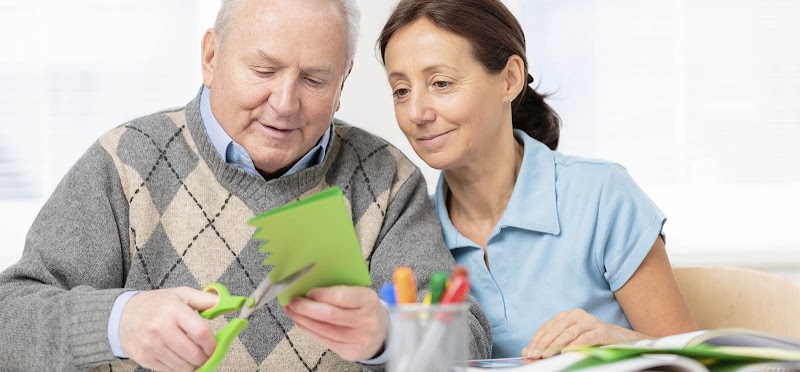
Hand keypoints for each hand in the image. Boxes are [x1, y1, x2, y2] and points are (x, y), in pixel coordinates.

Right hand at [119, 287, 218, 370]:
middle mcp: (161, 328)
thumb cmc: (156, 304)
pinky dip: (180, 369)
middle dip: (206, 358)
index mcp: (173, 311)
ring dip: (194, 366)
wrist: (122, 316)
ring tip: (195, 358)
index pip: (201, 333)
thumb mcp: (181, 294)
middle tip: (207, 355)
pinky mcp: (145, 358)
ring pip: (183, 367)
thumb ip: (206, 300)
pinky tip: (181, 360)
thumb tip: (230, 304)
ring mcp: (152, 345)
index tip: (216, 346)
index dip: (213, 344)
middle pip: (194, 354)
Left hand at [283, 286, 386, 360]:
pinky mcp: (350, 351)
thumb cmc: (364, 309)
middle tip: (293, 302)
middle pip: (329, 315)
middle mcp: (366, 320)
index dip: (320, 295)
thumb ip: (339, 290)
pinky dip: (309, 330)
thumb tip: (308, 288)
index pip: (340, 297)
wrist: (380, 333)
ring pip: (323, 330)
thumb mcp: (359, 294)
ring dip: (303, 320)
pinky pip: (324, 340)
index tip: (307, 292)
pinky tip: (301, 323)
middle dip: (306, 308)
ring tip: (292, 312)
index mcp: (368, 300)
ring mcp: (358, 338)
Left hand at [521, 308, 643, 358]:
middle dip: (543, 344)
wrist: (619, 339)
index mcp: (566, 316)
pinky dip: (574, 345)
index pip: (547, 327)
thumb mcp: (568, 340)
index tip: (528, 352)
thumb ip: (550, 343)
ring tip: (546, 355)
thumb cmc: (590, 339)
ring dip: (555, 345)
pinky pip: (585, 338)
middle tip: (535, 355)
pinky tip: (566, 352)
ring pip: (568, 333)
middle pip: (555, 330)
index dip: (536, 339)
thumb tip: (527, 351)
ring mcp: (589, 321)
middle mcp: (576, 315)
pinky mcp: (601, 330)